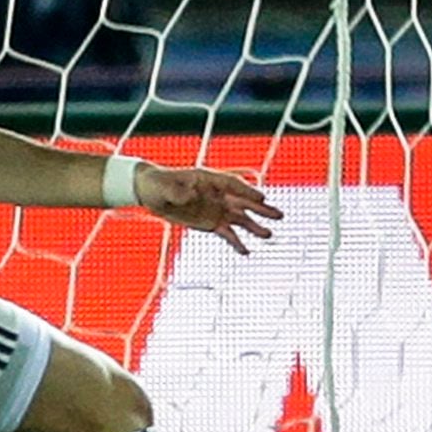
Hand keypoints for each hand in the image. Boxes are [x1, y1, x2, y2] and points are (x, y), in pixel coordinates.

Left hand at [132, 165, 282, 255]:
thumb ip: (177, 191)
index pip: (233, 185)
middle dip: (261, 209)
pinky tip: (246, 251)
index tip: (261, 198)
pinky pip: (227, 233)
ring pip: (240, 219)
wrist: (151, 194)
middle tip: (279, 215)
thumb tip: (189, 196)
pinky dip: (236, 242)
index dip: (247, 192)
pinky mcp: (211, 223)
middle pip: (244, 201)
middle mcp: (218, 195)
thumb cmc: (158, 184)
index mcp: (210, 180)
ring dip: (254, 227)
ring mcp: (216, 209)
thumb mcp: (163, 186)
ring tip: (269, 235)